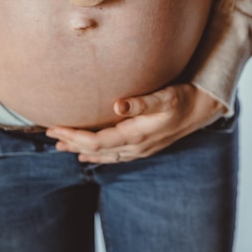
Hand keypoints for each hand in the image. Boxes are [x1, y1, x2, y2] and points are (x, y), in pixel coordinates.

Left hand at [46, 83, 226, 163]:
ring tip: (61, 145)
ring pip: (103, 154)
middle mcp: (135, 147)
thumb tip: (117, 104)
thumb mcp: (164, 97)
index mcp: (136, 135)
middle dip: (71, 141)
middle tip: (49, 133)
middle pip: (95, 150)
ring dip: (81, 149)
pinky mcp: (143, 145)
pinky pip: (114, 155)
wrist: (202, 109)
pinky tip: (89, 154)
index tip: (54, 127)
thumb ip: (142, 102)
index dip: (73, 136)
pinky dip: (98, 154)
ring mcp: (139, 149)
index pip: (96, 141)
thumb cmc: (182, 98)